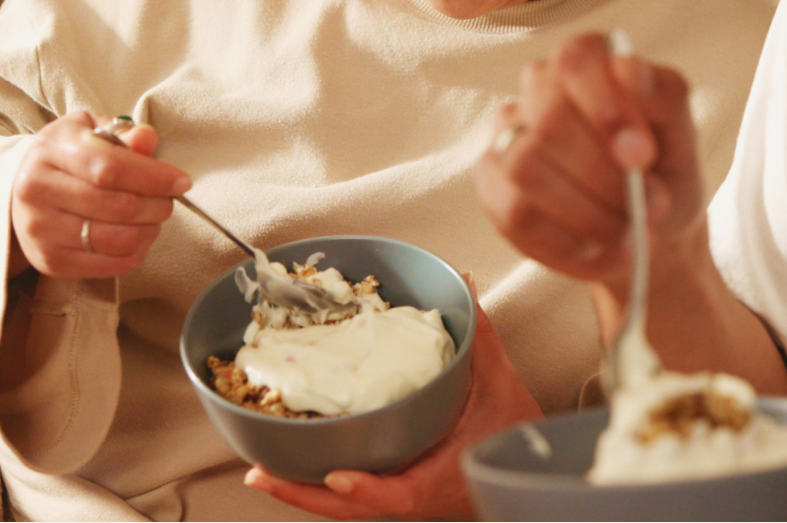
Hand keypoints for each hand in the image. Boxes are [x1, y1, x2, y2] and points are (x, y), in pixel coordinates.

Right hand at [7, 111, 188, 279]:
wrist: (20, 192)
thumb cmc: (66, 156)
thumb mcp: (89, 130)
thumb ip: (122, 134)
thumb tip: (146, 138)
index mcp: (50, 151)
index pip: (110, 168)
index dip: (154, 177)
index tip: (181, 181)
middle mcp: (37, 191)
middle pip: (118, 207)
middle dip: (158, 205)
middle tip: (168, 200)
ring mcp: (40, 230)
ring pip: (118, 240)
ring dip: (150, 230)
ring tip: (153, 217)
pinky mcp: (50, 261)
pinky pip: (110, 265)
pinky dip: (136, 252)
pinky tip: (138, 236)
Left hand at [244, 286, 542, 520]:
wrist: (525, 470)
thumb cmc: (513, 434)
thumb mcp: (500, 381)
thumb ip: (478, 336)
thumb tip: (463, 286)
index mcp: (441, 478)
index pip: (400, 493)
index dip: (366, 489)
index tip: (337, 475)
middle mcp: (415, 494)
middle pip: (351, 507)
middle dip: (302, 493)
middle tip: (260, 475)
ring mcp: (400, 495)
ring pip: (343, 506)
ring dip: (301, 491)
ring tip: (261, 472)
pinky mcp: (394, 489)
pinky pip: (350, 493)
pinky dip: (317, 483)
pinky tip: (290, 466)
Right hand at [473, 32, 705, 288]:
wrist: (651, 225)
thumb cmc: (665, 168)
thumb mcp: (683, 134)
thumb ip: (664, 98)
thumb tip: (631, 72)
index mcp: (586, 60)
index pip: (575, 60)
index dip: (605, 108)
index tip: (641, 156)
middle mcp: (539, 89)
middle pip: (548, 119)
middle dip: (603, 174)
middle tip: (651, 207)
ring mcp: (507, 136)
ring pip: (526, 168)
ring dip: (588, 213)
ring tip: (631, 236)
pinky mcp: (492, 185)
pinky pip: (514, 214)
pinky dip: (566, 242)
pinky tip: (599, 251)